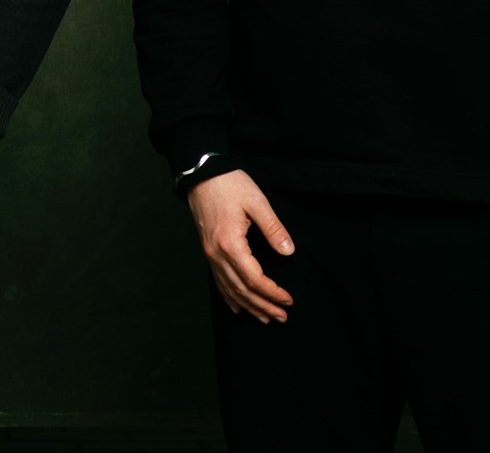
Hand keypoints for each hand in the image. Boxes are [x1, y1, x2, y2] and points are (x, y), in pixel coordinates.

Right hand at [187, 169, 293, 322]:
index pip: (254, 278)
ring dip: (248, 305)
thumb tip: (288, 251)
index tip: (288, 300)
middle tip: (282, 317)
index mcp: (230, 243)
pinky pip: (217, 280)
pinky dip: (229, 296)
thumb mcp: (257, 202)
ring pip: (229, 288)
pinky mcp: (207, 249)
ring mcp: (209, 253)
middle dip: (263, 306)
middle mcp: (217, 253)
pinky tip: (238, 306)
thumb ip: (273, 228)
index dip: (272, 292)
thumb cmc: (229, 184)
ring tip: (265, 317)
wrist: (201, 173)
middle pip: (241, 289)